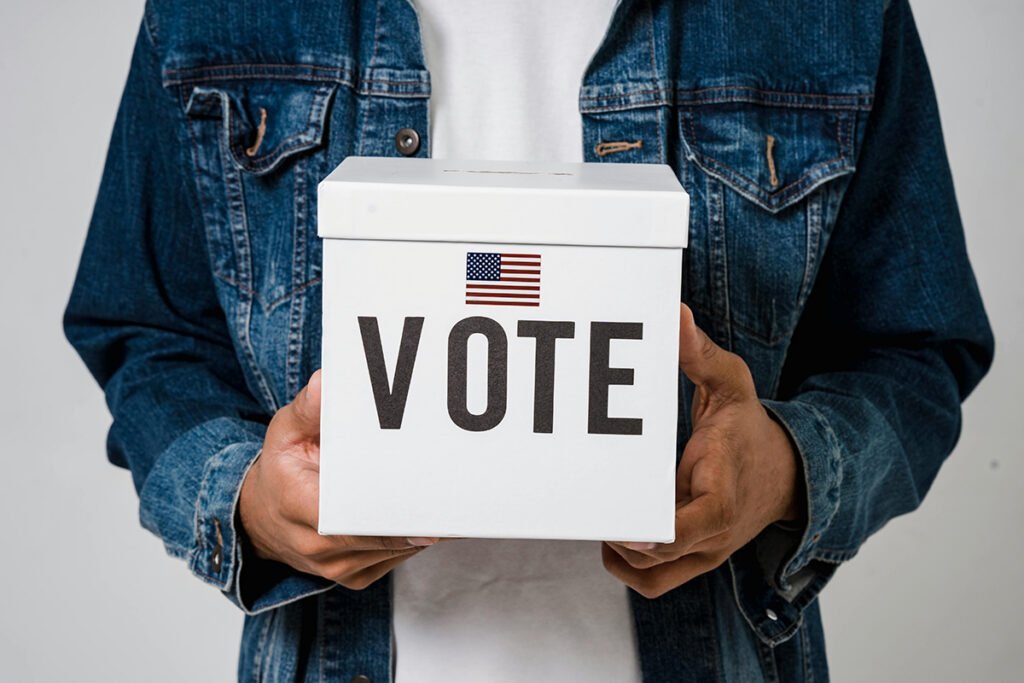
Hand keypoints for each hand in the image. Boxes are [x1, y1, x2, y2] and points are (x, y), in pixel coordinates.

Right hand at [239, 370, 439, 589]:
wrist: (261, 519)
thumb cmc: (280, 472)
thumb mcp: (285, 433)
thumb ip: (308, 409)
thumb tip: (326, 384)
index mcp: (300, 508)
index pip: (355, 518)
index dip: (395, 516)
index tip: (428, 503)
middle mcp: (320, 548)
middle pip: (386, 536)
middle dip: (420, 515)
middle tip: (456, 492)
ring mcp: (340, 569)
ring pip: (398, 549)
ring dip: (423, 526)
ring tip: (449, 496)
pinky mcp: (358, 576)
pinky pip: (398, 557)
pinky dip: (414, 536)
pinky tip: (428, 512)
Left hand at [602, 304, 801, 598]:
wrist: (787, 473)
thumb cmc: (750, 430)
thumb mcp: (733, 384)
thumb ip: (701, 354)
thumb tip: (676, 315)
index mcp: (723, 494)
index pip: (693, 526)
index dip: (654, 533)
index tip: (622, 525)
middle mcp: (714, 533)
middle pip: (660, 559)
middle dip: (620, 539)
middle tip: (590, 506)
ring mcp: (704, 552)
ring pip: (652, 578)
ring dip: (620, 556)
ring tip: (599, 517)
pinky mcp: (693, 558)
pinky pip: (654, 580)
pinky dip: (628, 565)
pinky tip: (612, 531)